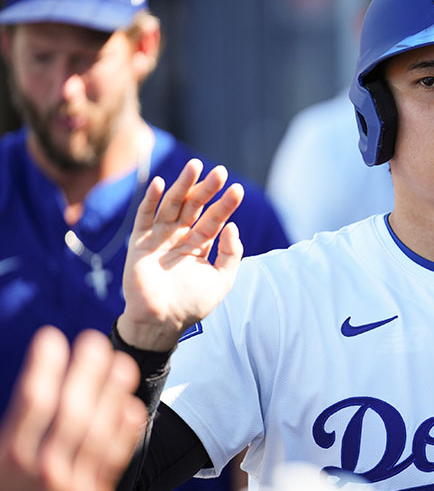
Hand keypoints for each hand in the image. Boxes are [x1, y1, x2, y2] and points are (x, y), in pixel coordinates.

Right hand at [0, 327, 145, 490]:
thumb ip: (15, 431)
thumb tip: (28, 390)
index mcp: (10, 458)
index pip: (30, 404)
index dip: (42, 368)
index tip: (51, 337)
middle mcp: (41, 468)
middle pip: (69, 411)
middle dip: (84, 373)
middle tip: (96, 339)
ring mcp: (70, 484)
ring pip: (96, 432)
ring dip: (112, 395)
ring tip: (124, 363)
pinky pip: (111, 462)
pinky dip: (124, 435)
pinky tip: (134, 409)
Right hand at [120, 159, 244, 350]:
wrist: (162, 322)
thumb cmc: (192, 304)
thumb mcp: (221, 280)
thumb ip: (231, 255)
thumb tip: (233, 227)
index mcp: (199, 244)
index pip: (214, 219)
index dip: (225, 205)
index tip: (237, 190)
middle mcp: (179, 237)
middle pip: (194, 207)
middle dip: (206, 189)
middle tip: (220, 172)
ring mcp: (159, 238)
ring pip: (171, 205)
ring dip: (182, 186)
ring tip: (194, 167)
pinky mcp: (140, 243)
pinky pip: (144, 218)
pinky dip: (149, 200)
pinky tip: (159, 183)